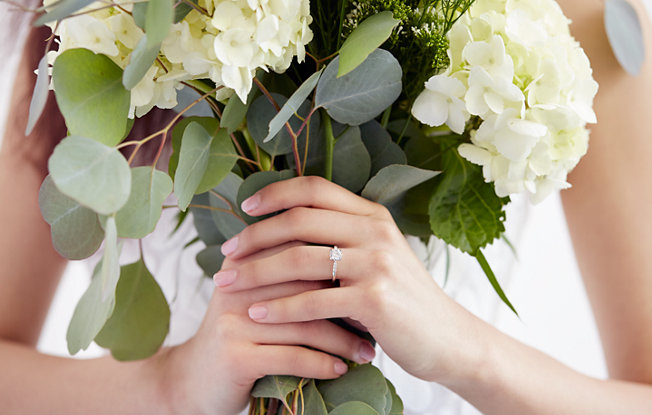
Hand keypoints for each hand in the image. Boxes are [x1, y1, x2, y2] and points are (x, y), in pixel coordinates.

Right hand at [156, 242, 375, 414]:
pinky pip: (292, 356)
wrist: (195, 379)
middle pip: (307, 285)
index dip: (340, 267)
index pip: (301, 249)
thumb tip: (350, 258)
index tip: (371, 284)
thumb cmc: (241, 334)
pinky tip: (340, 369)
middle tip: (377, 320)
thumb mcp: (259, 296)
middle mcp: (237, 284)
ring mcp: (234, 320)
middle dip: (347, 306)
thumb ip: (290, 272)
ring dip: (341, 341)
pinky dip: (321, 364)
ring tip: (366, 352)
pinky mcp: (236, 355)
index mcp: (245, 260)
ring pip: (304, 324)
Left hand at [215, 176, 479, 383]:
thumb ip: (342, 239)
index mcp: (372, 215)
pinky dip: (278, 309)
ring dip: (255, 273)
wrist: (448, 338)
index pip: (314, 189)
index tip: (245, 209)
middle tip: (225, 254)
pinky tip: (255, 315)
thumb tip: (283, 232)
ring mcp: (376, 264)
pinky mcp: (374, 300)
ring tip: (226, 284)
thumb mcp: (378, 257)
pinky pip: (312, 302)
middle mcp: (375, 231)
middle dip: (254, 236)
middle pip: (298, 221)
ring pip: (299, 260)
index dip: (274, 194)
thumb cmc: (403, 300)